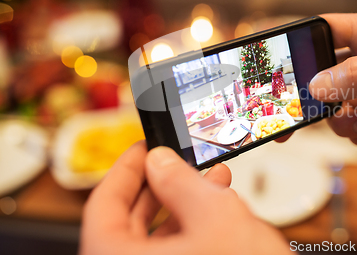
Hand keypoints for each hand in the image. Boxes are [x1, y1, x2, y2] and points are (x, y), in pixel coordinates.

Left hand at [80, 142, 290, 254]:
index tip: (140, 149)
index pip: (102, 208)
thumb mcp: (216, 218)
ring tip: (209, 178)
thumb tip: (159, 161)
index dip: (122, 171)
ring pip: (155, 242)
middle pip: (127, 225)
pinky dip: (193, 229)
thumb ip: (180, 182)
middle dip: (157, 186)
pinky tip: (217, 207)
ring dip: (181, 205)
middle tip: (173, 160)